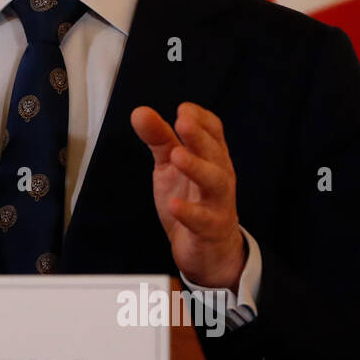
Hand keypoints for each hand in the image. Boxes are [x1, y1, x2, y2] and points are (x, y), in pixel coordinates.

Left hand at [130, 101, 246, 292]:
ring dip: (197, 167)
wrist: (207, 249)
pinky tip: (175, 205)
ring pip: (216, 182)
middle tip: (182, 121)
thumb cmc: (192, 199)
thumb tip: (140, 112)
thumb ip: (158, 139)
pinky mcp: (210, 229)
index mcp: (211, 157)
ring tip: (177, 156)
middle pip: (214, 152)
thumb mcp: (171, 165)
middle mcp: (219, 176)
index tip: (184, 110)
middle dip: (199, 136)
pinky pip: (203, 220)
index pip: (214, 131)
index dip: (201, 119)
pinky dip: (189, 212)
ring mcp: (217, 203)